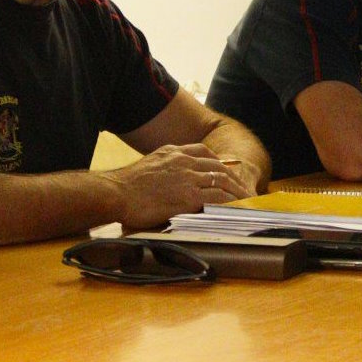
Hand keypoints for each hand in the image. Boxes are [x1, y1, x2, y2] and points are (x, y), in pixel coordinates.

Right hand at [103, 143, 255, 229]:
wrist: (114, 192)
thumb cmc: (126, 185)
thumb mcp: (150, 163)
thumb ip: (166, 164)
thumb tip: (173, 174)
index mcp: (175, 152)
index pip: (206, 153)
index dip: (220, 163)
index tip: (227, 171)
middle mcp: (185, 162)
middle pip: (219, 167)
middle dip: (234, 179)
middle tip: (244, 189)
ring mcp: (188, 179)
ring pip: (222, 182)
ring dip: (237, 192)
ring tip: (246, 200)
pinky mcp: (188, 197)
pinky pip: (217, 198)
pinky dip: (229, 203)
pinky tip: (235, 208)